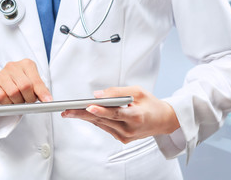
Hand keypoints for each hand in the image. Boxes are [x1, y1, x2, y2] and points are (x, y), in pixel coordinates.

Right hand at [0, 59, 51, 105]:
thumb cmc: (19, 83)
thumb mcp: (32, 82)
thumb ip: (40, 89)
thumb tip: (47, 99)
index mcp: (27, 64)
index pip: (36, 80)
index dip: (42, 93)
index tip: (48, 101)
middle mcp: (13, 66)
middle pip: (25, 86)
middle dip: (29, 98)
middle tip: (28, 101)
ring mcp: (1, 74)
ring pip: (13, 93)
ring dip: (18, 102)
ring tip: (18, 100)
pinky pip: (2, 97)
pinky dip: (7, 103)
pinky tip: (9, 100)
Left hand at [61, 86, 179, 143]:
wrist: (163, 121)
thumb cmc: (151, 105)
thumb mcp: (138, 92)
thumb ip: (117, 92)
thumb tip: (98, 95)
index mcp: (137, 116)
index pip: (115, 113)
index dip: (101, 110)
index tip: (89, 106)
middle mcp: (130, 129)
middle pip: (103, 120)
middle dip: (83, 114)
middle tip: (67, 111)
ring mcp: (125, 136)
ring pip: (101, 124)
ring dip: (85, 117)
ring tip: (70, 112)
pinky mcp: (122, 139)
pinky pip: (105, 127)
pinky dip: (96, 120)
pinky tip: (85, 115)